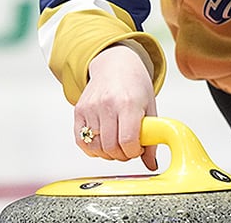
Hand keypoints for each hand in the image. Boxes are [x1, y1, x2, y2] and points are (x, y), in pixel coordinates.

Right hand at [74, 44, 158, 170]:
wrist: (115, 65)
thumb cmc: (135, 85)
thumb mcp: (150, 107)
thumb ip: (152, 137)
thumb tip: (151, 164)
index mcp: (128, 103)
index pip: (128, 141)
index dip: (134, 152)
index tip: (138, 149)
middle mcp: (107, 105)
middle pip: (111, 148)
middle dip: (122, 155)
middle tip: (128, 148)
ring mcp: (90, 108)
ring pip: (96, 148)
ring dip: (108, 153)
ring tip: (117, 144)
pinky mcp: (79, 111)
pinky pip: (81, 141)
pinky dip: (92, 148)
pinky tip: (103, 141)